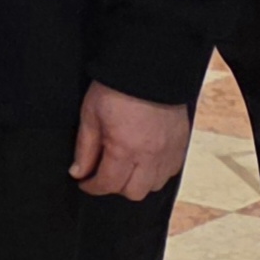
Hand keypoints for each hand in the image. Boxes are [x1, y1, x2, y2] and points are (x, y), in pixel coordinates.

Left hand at [69, 83, 193, 200]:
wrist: (149, 66)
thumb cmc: (117, 87)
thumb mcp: (91, 115)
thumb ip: (85, 148)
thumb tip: (79, 172)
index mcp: (125, 148)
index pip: (108, 184)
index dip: (92, 187)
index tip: (85, 182)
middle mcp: (150, 155)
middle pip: (134, 193)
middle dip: (116, 187)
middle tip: (106, 173)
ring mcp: (169, 151)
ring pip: (155, 186)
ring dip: (139, 181)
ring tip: (127, 166)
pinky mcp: (181, 143)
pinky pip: (171, 171)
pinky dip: (157, 171)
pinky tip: (146, 159)